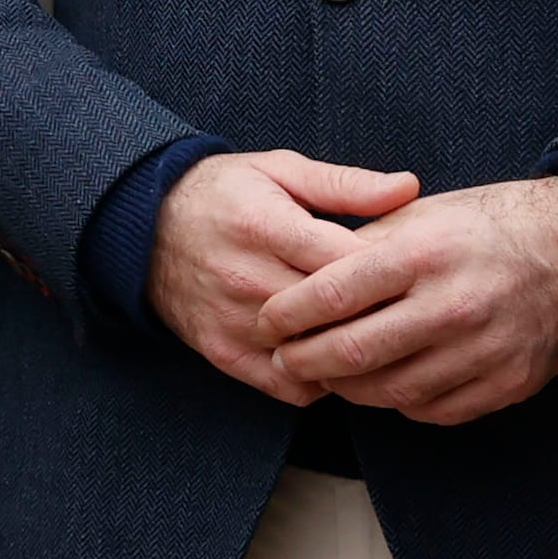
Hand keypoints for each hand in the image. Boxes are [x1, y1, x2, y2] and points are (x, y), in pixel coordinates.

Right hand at [147, 147, 423, 403]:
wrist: (140, 225)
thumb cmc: (224, 193)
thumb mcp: (279, 171)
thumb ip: (345, 184)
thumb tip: (410, 187)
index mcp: (265, 226)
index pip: (350, 265)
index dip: (394, 274)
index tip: (417, 276)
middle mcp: (246, 277)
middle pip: (339, 317)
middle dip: (383, 319)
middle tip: (411, 315)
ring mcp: (233, 319)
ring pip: (318, 357)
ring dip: (352, 354)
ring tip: (379, 340)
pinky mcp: (222, 350)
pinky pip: (289, 386)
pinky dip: (320, 381)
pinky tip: (333, 359)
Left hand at [260, 176, 557, 426]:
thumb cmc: (484, 227)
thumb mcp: (418, 216)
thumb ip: (361, 247)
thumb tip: (301, 279)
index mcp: (420, 254)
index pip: (329, 294)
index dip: (285, 315)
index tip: (264, 322)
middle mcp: (452, 305)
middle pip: (351, 352)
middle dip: (302, 361)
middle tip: (282, 359)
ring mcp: (485, 350)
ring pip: (390, 390)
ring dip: (346, 388)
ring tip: (324, 375)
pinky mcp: (510, 383)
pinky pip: (435, 409)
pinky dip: (399, 402)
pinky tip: (384, 385)